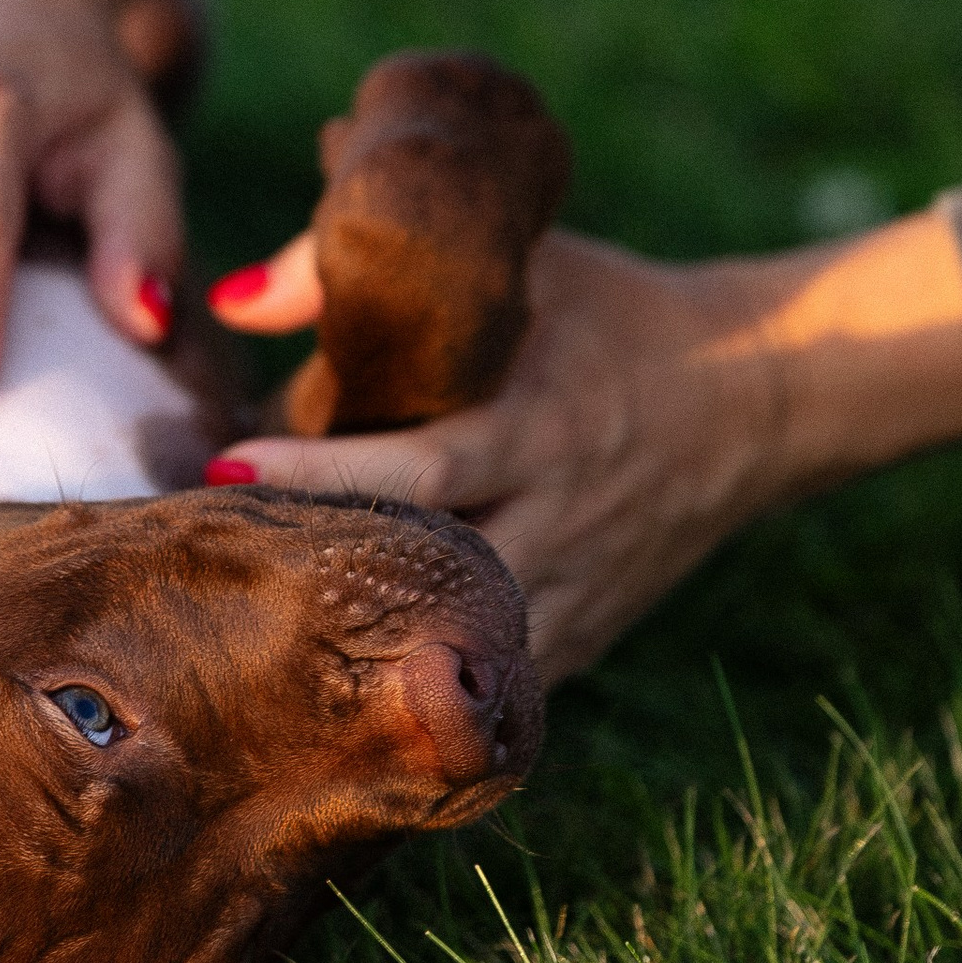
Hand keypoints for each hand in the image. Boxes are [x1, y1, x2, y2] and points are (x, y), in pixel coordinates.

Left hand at [207, 209, 961, 680]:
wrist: (756, 391)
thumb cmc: (609, 311)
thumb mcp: (519, 262)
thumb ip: (373, 266)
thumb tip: (233, 299)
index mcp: (538, 425)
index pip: (425, 465)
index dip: (326, 472)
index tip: (229, 470)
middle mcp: (556, 520)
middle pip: (429, 579)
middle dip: (320, 583)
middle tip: (206, 571)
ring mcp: (575, 591)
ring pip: (457, 654)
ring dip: (360, 654)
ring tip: (246, 643)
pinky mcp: (585, 637)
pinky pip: (492, 688)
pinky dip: (419, 697)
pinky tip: (332, 700)